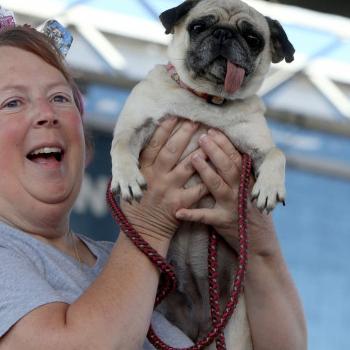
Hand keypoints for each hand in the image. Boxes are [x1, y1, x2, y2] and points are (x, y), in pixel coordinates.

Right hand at [119, 117, 206, 248]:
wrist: (143, 233)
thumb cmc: (138, 205)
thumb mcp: (131, 182)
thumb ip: (138, 164)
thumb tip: (143, 141)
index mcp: (143, 171)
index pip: (153, 145)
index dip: (164, 129)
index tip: (174, 116)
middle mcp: (155, 178)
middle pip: (171, 151)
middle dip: (184, 133)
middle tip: (195, 119)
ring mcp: (168, 190)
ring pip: (187, 166)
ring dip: (200, 151)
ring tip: (210, 138)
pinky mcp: (180, 204)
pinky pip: (198, 189)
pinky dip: (208, 178)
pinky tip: (218, 167)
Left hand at [175, 128, 277, 253]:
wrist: (259, 244)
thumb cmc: (252, 213)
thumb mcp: (252, 191)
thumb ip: (242, 173)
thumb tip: (229, 149)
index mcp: (247, 181)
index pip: (236, 158)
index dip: (224, 144)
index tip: (212, 130)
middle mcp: (240, 191)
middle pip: (227, 167)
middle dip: (214, 150)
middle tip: (201, 136)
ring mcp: (232, 207)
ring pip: (217, 186)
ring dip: (205, 171)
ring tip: (192, 158)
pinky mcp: (222, 222)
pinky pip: (205, 217)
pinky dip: (191, 214)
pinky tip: (178, 211)